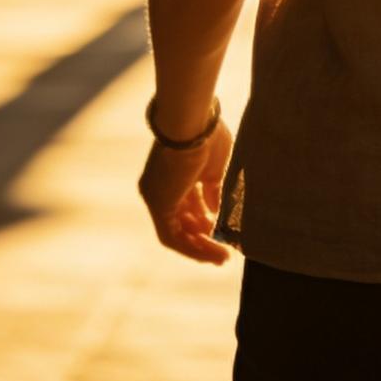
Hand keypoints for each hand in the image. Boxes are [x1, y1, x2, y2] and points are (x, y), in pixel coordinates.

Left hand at [138, 119, 233, 264]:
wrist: (194, 124)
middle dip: (203, 238)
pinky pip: (172, 236)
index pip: (187, 205)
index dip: (204, 220)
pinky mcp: (158, 204)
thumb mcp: (214, 168)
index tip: (221, 231)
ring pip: (177, 232)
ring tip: (223, 257)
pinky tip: (212, 252)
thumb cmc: (207, 136)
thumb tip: (215, 210)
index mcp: (175, 174)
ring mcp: (156, 196)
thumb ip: (212, 190)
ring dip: (200, 247)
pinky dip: (191, 248)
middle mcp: (160, 187)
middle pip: (181, 221)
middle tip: (224, 251)